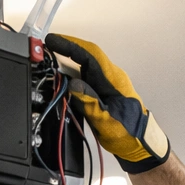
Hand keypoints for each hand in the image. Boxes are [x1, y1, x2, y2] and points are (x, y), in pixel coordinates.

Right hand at [44, 34, 169, 173]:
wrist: (139, 143)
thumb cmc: (128, 132)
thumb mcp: (106, 120)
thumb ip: (90, 102)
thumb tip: (72, 84)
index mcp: (113, 80)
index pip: (90, 55)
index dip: (70, 45)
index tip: (52, 41)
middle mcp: (110, 77)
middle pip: (86, 55)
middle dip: (66, 48)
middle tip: (45, 48)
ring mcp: (107, 83)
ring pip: (85, 65)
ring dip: (68, 61)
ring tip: (49, 61)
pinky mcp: (103, 91)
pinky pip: (86, 76)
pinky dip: (72, 73)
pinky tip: (61, 77)